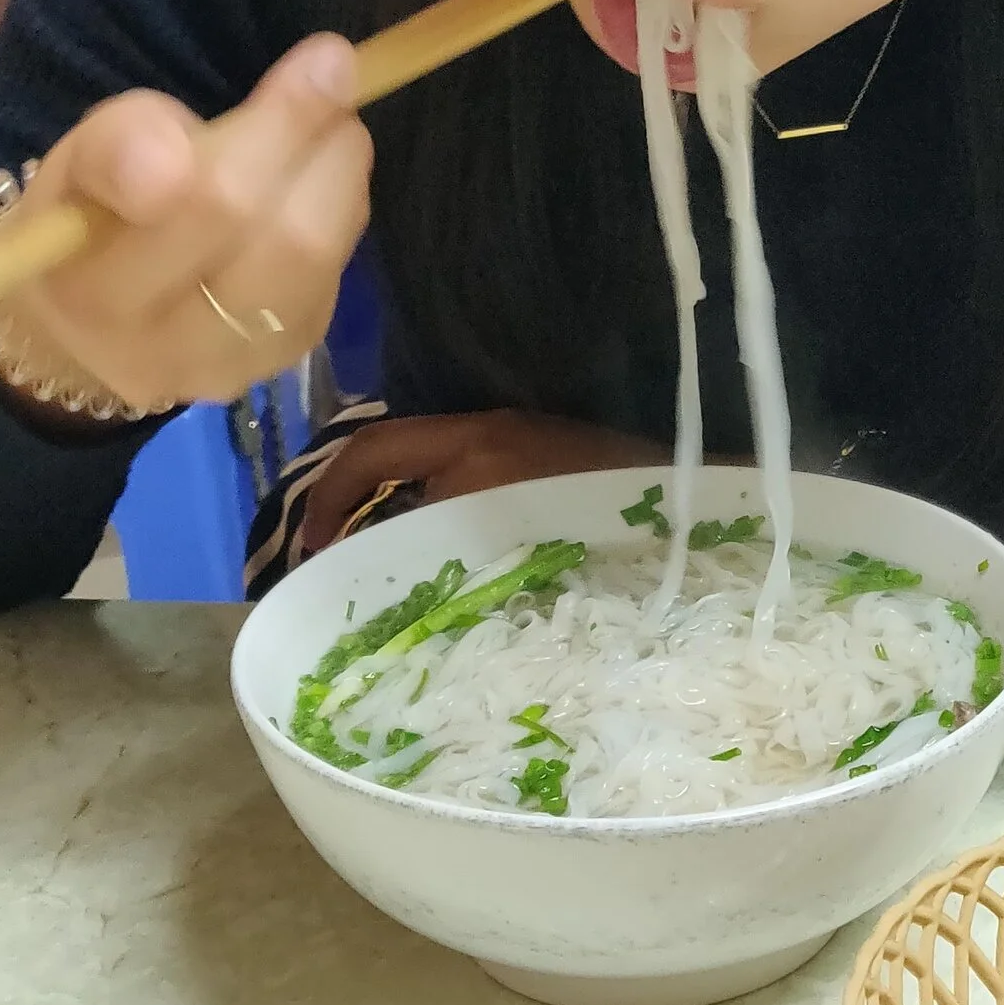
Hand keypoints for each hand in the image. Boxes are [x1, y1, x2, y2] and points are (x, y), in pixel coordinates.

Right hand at [0, 35, 371, 416]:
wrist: (85, 329)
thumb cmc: (85, 221)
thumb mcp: (74, 163)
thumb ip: (119, 142)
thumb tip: (176, 152)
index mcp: (91, 286)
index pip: (196, 203)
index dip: (274, 130)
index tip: (323, 57)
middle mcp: (161, 346)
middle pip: (281, 238)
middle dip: (320, 141)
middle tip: (334, 72)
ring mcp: (228, 366)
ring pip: (319, 262)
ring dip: (342, 176)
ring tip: (332, 124)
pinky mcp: (279, 364)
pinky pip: (331, 280)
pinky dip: (339, 216)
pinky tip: (317, 185)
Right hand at [292, 412, 670, 560]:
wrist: (694, 505)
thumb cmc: (603, 533)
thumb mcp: (506, 555)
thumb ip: (435, 556)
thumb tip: (367, 572)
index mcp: (474, 450)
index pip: (372, 453)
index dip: (327, 497)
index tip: (309, 551)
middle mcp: (491, 432)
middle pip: (392, 453)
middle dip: (352, 501)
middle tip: (333, 562)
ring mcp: (520, 436)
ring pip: (429, 466)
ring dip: (396, 506)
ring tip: (380, 570)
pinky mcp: (547, 452)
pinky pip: (468, 474)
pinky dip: (438, 507)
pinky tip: (445, 558)